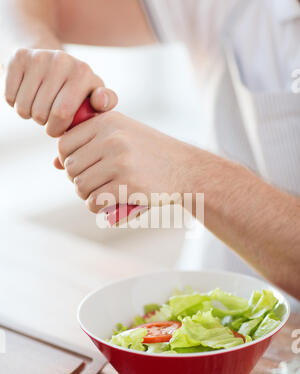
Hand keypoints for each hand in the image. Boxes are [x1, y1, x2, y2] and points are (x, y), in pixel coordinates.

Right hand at [4, 48, 117, 136]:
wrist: (53, 60)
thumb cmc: (78, 90)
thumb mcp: (94, 97)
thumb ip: (105, 104)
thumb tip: (100, 101)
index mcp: (83, 73)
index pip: (61, 114)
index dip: (56, 129)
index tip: (59, 128)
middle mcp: (62, 60)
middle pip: (40, 113)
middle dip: (44, 123)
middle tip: (49, 115)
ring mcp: (39, 56)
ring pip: (23, 107)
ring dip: (29, 114)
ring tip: (39, 106)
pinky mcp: (19, 57)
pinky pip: (10, 97)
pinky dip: (15, 103)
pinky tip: (27, 95)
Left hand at [57, 111, 199, 212]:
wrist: (186, 169)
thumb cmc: (151, 153)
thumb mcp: (123, 136)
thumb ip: (90, 142)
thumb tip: (54, 163)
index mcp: (107, 122)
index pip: (64, 144)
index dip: (67, 160)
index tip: (83, 167)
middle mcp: (112, 139)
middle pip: (71, 168)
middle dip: (78, 180)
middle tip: (94, 184)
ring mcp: (120, 163)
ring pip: (80, 187)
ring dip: (86, 195)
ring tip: (100, 194)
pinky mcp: (129, 186)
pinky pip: (95, 201)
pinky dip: (96, 207)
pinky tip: (106, 205)